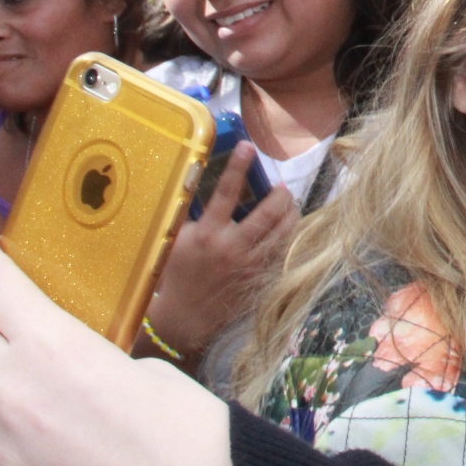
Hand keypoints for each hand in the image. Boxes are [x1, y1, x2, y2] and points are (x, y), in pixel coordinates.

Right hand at [145, 143, 296, 362]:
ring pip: (282, 233)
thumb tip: (199, 186)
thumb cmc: (176, 275)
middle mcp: (232, 247)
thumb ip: (192, 216)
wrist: (184, 318)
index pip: (225, 192)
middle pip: (267, 213)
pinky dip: (287, 239)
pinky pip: (281, 254)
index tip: (248, 147)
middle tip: (282, 187)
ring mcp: (249, 265)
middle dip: (279, 195)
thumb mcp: (176, 240)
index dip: (238, 167)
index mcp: (208, 234)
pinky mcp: (259, 279)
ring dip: (290, 214)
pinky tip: (287, 231)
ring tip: (290, 205)